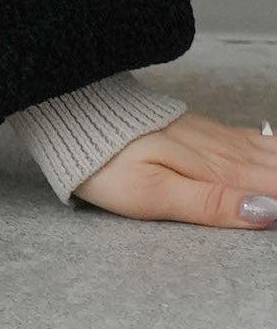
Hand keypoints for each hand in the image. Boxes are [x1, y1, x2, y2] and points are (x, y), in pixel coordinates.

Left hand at [72, 109, 276, 224]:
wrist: (72, 114)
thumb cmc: (105, 162)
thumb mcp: (152, 194)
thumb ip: (210, 205)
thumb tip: (266, 213)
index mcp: (214, 171)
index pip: (274, 191)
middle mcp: (220, 150)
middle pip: (276, 172)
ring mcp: (211, 136)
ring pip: (269, 154)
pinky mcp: (201, 130)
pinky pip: (252, 139)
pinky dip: (275, 150)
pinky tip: (276, 151)